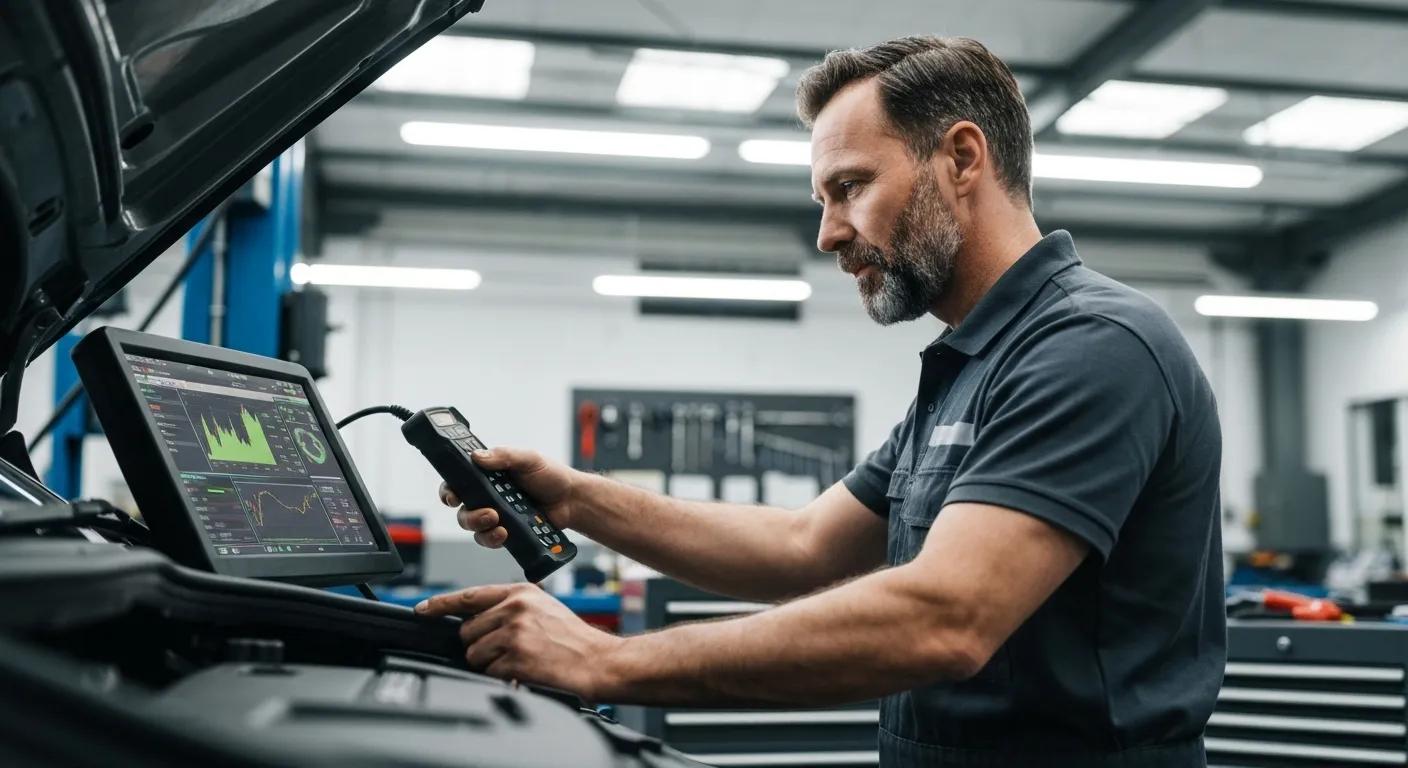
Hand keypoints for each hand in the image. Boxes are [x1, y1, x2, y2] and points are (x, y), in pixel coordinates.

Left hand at [415, 583, 622, 699]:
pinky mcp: (516, 657)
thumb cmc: (572, 637)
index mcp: (520, 592)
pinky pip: (488, 672)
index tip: (423, 609)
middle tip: (505, 650)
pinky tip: (523, 669)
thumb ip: (509, 606)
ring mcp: (514, 632)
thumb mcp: (542, 607)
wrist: (597, 660)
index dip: (441, 604)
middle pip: (466, 630)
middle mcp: (515, 608)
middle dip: (479, 645)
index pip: (469, 596)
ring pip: (473, 653)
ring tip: (518, 659)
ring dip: (489, 663)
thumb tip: (475, 618)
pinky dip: (501, 676)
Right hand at [440, 447, 576, 548]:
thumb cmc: (550, 475)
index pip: (458, 482)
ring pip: (473, 527)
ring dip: (480, 527)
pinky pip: (489, 539)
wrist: (571, 500)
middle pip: (461, 509)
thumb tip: (476, 456)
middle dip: (468, 514)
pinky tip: (504, 534)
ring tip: (498, 522)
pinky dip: (492, 538)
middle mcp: (487, 496)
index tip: (452, 497)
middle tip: (488, 512)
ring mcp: (496, 516)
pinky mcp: (506, 532)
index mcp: (487, 476)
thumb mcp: (528, 459)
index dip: (448, 491)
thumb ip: (504, 456)